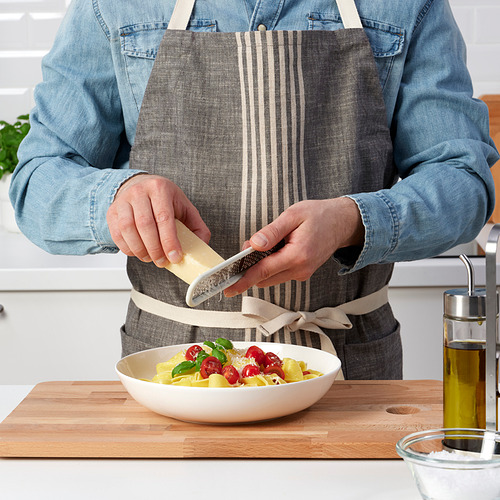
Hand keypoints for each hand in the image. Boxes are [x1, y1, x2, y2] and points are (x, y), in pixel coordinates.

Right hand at [106, 173, 209, 266]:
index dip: (169, 241)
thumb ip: (196, 226)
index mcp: (160, 189)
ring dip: (140, 250)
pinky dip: (128, 248)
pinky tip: (138, 252)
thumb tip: (201, 246)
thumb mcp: (185, 207)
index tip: (175, 257)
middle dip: (155, 249)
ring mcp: (123, 201)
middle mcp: (140, 192)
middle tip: (163, 262)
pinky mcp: (112, 211)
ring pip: (128, 230)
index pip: (164, 218)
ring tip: (151, 258)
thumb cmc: (165, 199)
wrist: (141, 185)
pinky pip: (117, 234)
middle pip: (145, 225)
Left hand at [224, 197, 363, 296]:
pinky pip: (280, 273)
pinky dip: (272, 264)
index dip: (244, 279)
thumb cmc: (319, 215)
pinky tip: (277, 248)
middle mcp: (300, 269)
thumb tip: (254, 244)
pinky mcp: (302, 273)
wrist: (342, 222)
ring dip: (262, 265)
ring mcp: (302, 273)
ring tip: (267, 244)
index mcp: (298, 255)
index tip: (229, 288)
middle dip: (251, 267)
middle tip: (248, 247)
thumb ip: (272, 231)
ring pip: (271, 277)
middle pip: (265, 277)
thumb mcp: (293, 215)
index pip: (263, 271)